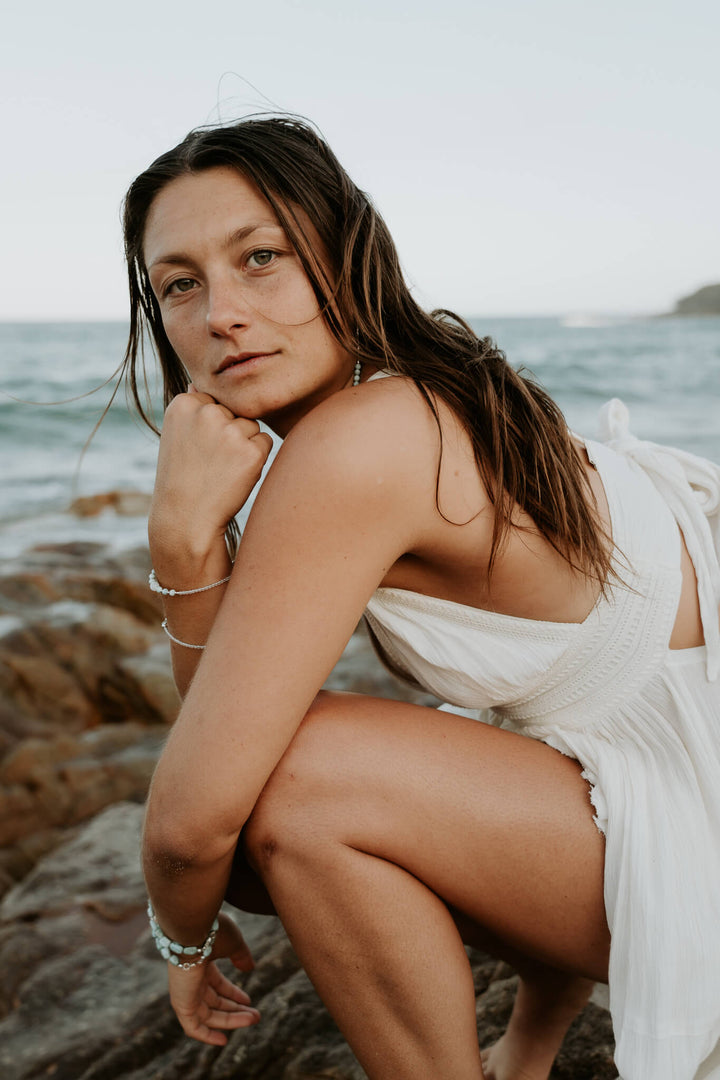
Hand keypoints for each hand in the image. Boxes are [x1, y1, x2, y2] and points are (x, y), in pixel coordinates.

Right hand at [150, 388, 273, 556]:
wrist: (185, 519)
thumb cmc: (182, 478)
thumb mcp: (176, 435)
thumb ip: (193, 408)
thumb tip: (199, 384)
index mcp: (184, 403)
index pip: (215, 402)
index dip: (209, 429)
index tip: (195, 450)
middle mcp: (207, 412)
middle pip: (235, 412)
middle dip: (228, 435)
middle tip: (208, 464)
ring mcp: (230, 431)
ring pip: (252, 426)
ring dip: (243, 447)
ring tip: (220, 470)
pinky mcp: (251, 451)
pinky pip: (264, 443)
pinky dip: (255, 460)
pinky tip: (234, 476)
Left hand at [168, 914, 259, 1045]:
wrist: (191, 927)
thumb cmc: (212, 930)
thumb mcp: (233, 943)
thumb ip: (241, 956)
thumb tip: (249, 968)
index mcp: (200, 963)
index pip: (217, 985)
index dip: (233, 994)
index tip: (249, 1001)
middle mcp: (191, 979)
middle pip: (214, 1002)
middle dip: (235, 1010)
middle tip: (255, 1016)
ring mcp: (185, 991)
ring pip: (208, 1015)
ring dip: (231, 1020)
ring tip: (253, 1020)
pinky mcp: (181, 1003)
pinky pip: (192, 1026)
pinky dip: (206, 1035)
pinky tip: (223, 1040)